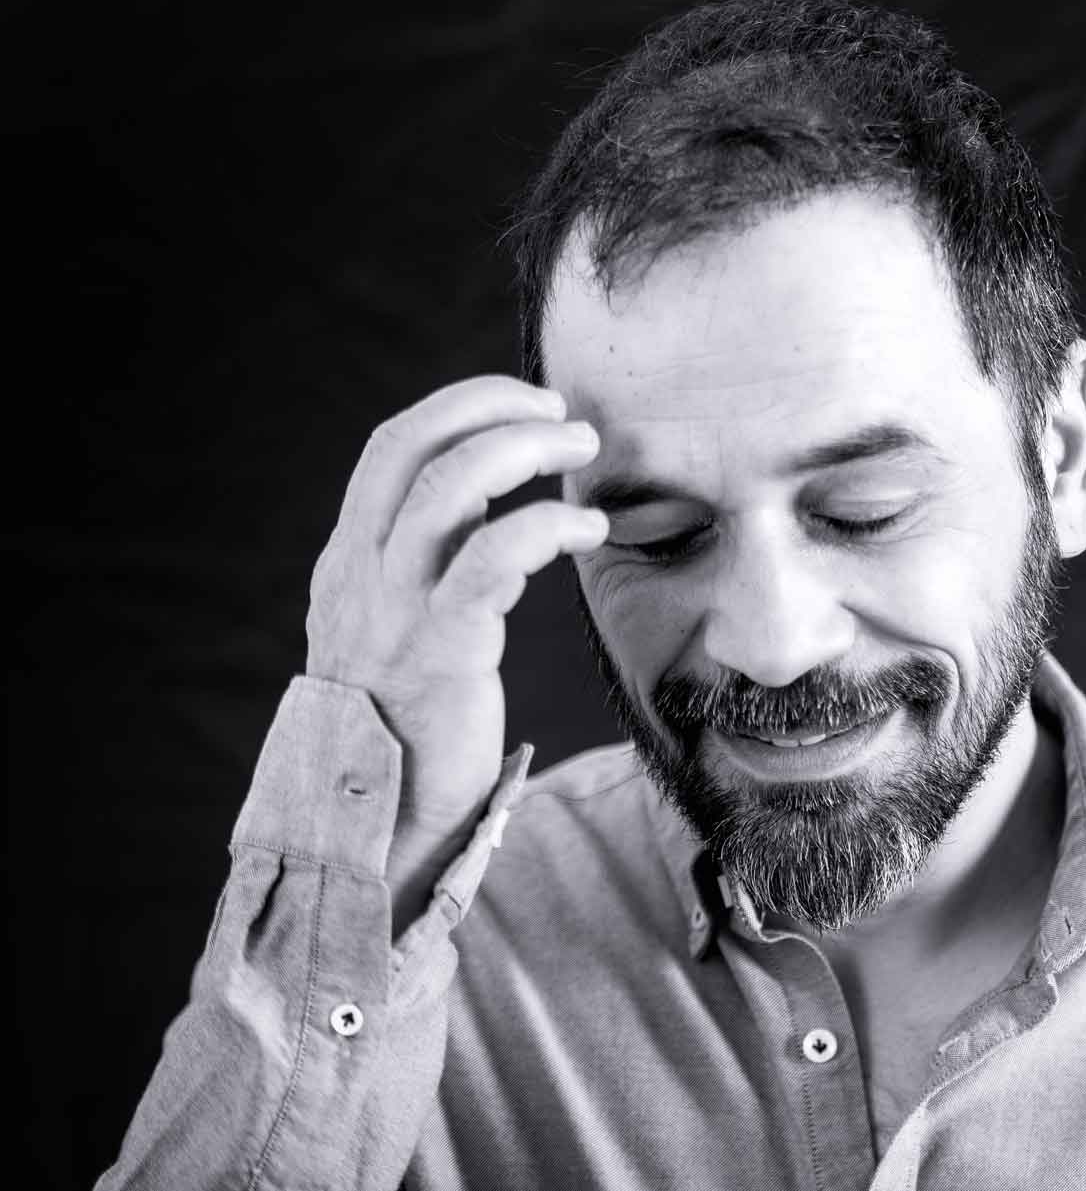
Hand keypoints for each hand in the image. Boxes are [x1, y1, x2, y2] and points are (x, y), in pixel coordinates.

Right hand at [304, 375, 607, 840]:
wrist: (379, 827)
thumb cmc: (410, 733)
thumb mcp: (402, 635)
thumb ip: (425, 575)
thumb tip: (485, 517)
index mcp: (351, 561)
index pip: (392, 447)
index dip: (460, 407)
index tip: (526, 403)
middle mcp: (360, 573)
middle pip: (413, 446)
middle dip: (493, 409)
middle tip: (562, 414)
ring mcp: (394, 609)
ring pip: (448, 486)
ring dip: (524, 450)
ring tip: (584, 452)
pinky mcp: (439, 649)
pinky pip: (491, 558)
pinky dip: (546, 525)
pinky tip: (590, 529)